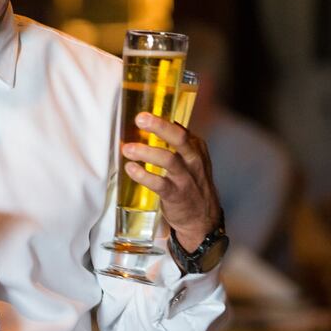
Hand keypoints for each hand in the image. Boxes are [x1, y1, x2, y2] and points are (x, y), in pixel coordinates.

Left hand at [121, 112, 221, 251]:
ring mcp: (185, 178)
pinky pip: (160, 184)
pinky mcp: (176, 195)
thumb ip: (173, 144)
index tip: (142, 112)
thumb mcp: (189, 160)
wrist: (202, 218)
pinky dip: (144, 176)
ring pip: (168, 160)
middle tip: (140, 119)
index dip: (161, 118)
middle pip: (179, 138)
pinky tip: (131, 169)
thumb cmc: (190, 183)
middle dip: (159, 127)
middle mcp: (193, 160)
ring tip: (127, 149)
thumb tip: (147, 125)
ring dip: (146, 152)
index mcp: (195, 147)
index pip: (179, 128)